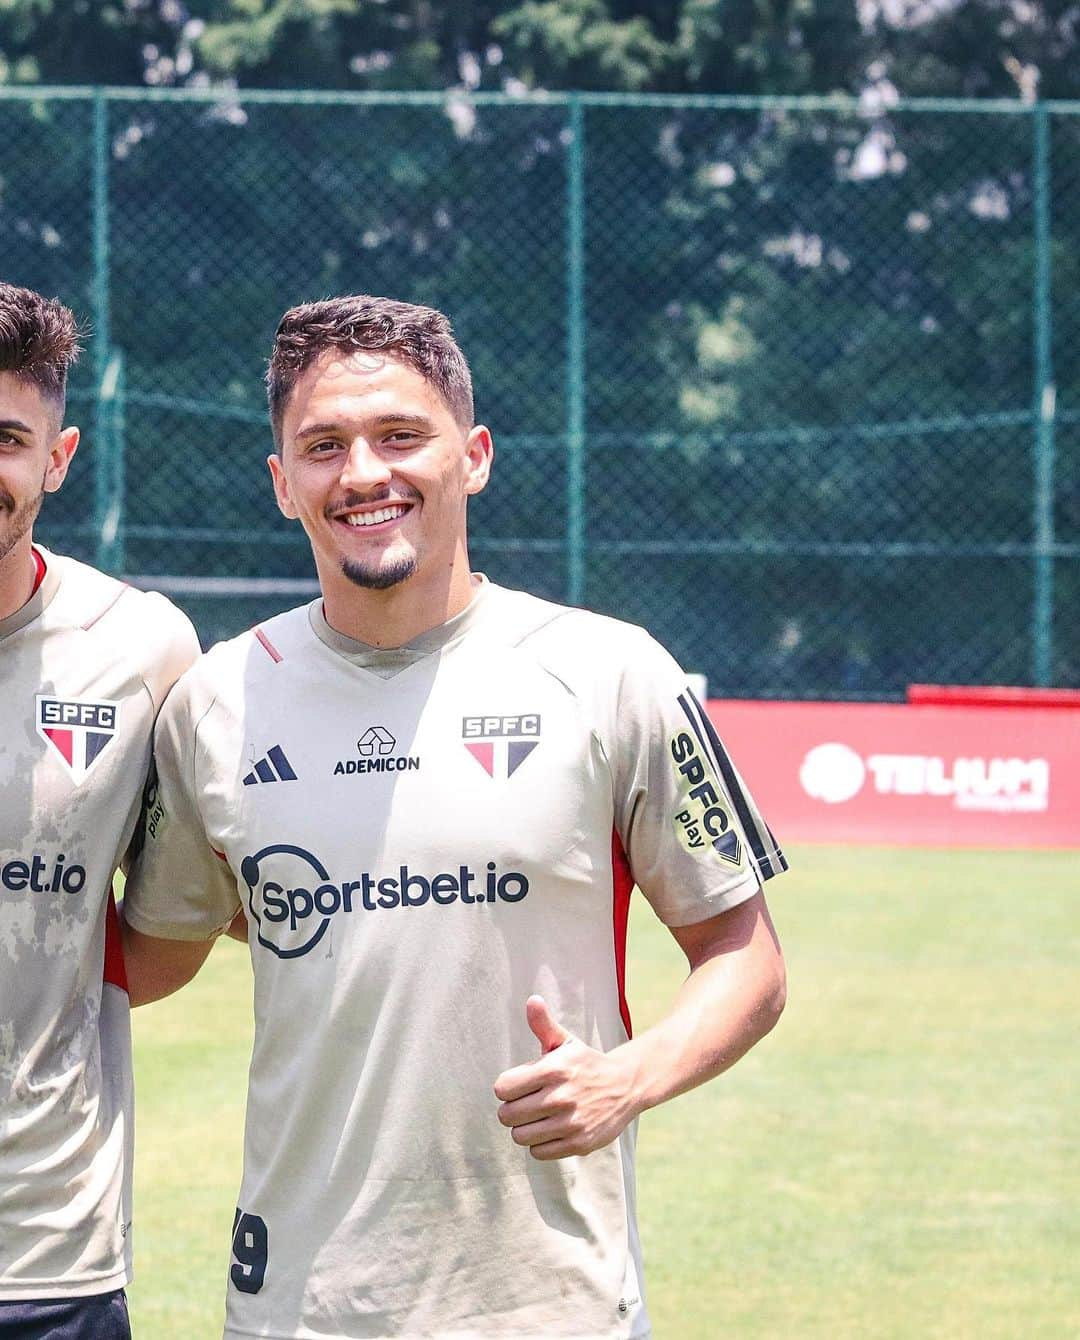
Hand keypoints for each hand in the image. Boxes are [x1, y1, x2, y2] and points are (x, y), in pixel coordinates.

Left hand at [493, 995, 640, 1160]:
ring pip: (520, 1136)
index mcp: (553, 1069)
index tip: (517, 1086)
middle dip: (512, 1109)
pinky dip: (540, 1144)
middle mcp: (561, 1097)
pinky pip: (539, 1152)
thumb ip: (544, 1024)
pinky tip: (552, 1129)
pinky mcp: (579, 1143)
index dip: (506, 1087)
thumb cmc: (586, 1063)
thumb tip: (532, 1001)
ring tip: (537, 1118)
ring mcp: (571, 1123)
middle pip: (507, 1115)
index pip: (503, 1088)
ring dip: (525, 1128)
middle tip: (526, 1103)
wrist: (626, 1086)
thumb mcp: (566, 1041)